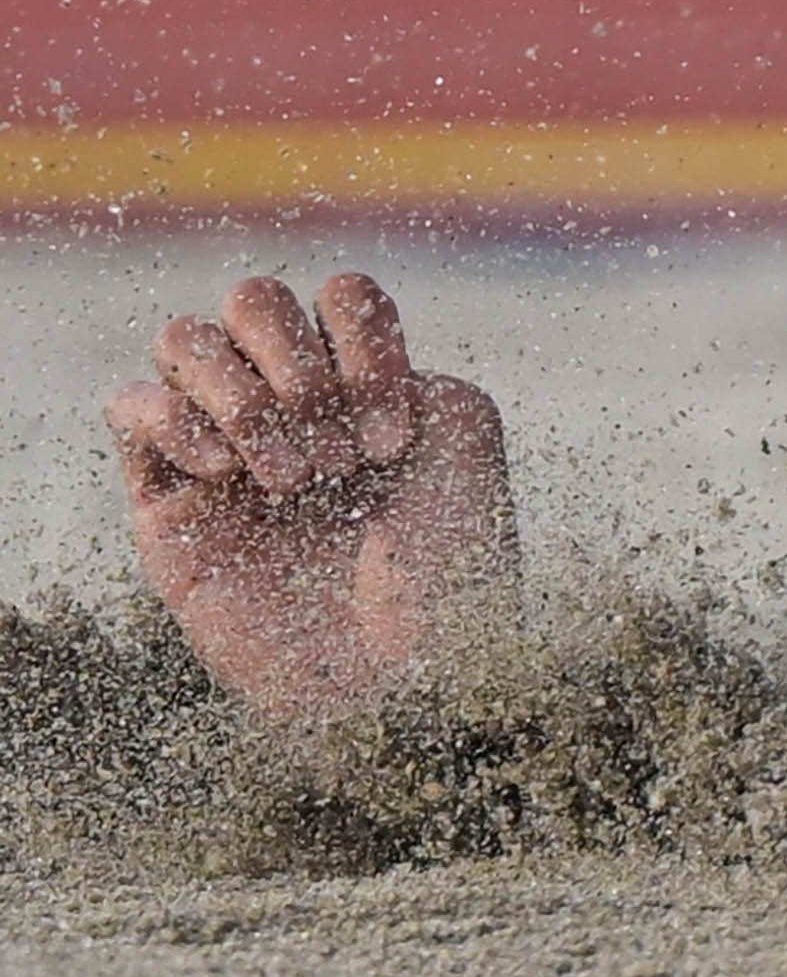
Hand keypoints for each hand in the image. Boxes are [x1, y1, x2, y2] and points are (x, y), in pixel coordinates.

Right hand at [109, 273, 515, 721]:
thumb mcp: (467, 441)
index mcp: (368, 384)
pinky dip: (172, 417)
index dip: (364, 342)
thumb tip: (331, 353)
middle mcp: (294, 406)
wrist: (399, 679)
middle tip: (339, 460)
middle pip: (253, 300)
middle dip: (299, 364)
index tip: (393, 439)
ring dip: (242, 395)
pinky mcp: (168, 502)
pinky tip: (225, 471)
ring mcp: (226, 448)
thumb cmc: (449, 570)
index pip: (339, 297)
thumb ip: (416, 364)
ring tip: (289, 478)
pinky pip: (130, 408)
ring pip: (183, 340)